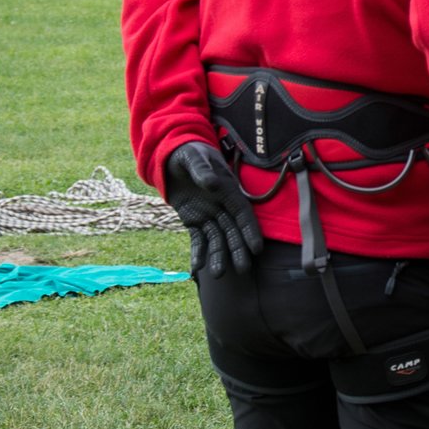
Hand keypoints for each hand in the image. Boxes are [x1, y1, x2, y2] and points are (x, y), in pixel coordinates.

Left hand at [165, 141, 262, 277]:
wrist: (171, 157)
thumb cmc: (188, 153)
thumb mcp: (194, 158)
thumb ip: (202, 171)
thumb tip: (213, 184)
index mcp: (227, 190)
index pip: (242, 214)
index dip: (250, 231)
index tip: (256, 249)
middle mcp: (221, 205)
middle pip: (233, 231)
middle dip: (238, 250)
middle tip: (242, 270)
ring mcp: (208, 214)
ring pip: (217, 239)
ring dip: (218, 256)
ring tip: (218, 275)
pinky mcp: (193, 220)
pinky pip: (197, 239)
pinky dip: (198, 252)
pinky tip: (196, 267)